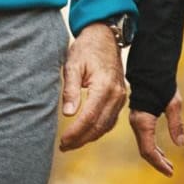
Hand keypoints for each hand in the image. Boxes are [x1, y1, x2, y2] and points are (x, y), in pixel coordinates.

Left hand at [57, 23, 127, 151]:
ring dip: (89, 137)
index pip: (89, 117)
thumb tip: (68, 114)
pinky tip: (85, 133)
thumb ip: (70, 89)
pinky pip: (110, 120)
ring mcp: (120, 97)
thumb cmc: (86, 48)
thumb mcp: (72, 65)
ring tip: (71, 143)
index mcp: (104, 87)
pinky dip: (98, 130)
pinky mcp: (120, 98)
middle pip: (99, 126)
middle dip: (81, 139)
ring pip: (106, 126)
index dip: (75, 132)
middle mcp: (116, 95)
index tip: (62, 141)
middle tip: (64, 146)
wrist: (104, 37)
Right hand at [129, 91, 183, 176]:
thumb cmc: (162, 83)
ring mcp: (136, 121)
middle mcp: (137, 123)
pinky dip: (153, 147)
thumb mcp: (174, 103)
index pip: (149, 151)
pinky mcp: (139, 118)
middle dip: (158, 162)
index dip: (159, 164)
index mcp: (143, 122)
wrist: (149, 68)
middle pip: (145, 151)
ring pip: (144, 145)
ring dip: (156, 156)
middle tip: (171, 171)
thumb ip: (176, 124)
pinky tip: (162, 151)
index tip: (170, 172)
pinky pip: (144, 138)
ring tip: (169, 164)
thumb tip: (180, 144)